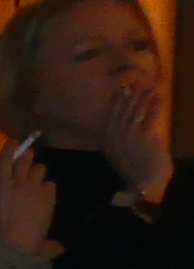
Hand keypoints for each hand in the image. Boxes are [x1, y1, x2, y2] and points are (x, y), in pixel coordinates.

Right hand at [0, 137, 59, 256]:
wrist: (13, 244)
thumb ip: (4, 195)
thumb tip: (10, 190)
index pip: (5, 158)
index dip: (11, 148)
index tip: (15, 141)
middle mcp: (17, 180)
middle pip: (26, 158)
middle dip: (28, 158)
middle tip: (29, 161)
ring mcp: (34, 186)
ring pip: (41, 169)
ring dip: (38, 174)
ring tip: (38, 183)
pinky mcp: (48, 195)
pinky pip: (51, 185)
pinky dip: (48, 189)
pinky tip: (45, 199)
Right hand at [99, 82, 171, 210]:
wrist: (144, 184)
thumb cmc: (135, 172)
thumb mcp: (120, 155)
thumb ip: (122, 141)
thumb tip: (128, 126)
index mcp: (108, 141)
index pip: (112, 116)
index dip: (117, 101)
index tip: (121, 89)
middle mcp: (116, 136)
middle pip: (123, 111)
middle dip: (130, 96)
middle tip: (135, 83)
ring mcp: (130, 136)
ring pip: (136, 111)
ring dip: (143, 98)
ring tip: (149, 88)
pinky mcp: (145, 137)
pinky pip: (151, 116)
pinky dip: (155, 105)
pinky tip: (159, 97)